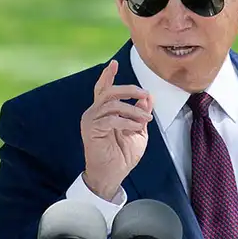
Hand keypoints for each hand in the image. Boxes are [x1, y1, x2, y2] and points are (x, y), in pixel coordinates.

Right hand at [81, 60, 152, 200]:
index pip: (103, 89)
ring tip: (145, 118)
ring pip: (113, 104)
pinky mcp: (92, 130)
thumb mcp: (137, 130)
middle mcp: (94, 113)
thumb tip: (147, 97)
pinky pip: (111, 119)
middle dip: (129, 89)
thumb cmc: (122, 156)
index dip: (108, 76)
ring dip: (133, 109)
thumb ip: (140, 113)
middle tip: (145, 94)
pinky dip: (127, 121)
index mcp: (103, 112)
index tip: (114, 63)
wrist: (112, 175)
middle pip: (109, 92)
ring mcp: (91, 121)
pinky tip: (136, 127)